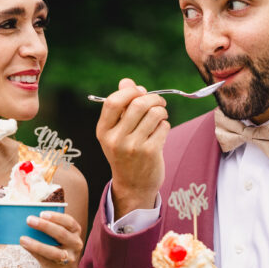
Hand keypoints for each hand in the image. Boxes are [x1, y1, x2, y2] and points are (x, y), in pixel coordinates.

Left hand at [19, 211, 84, 267]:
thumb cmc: (56, 248)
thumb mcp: (58, 238)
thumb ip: (49, 229)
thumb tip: (29, 220)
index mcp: (75, 232)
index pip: (69, 222)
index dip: (56, 217)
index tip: (42, 213)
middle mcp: (76, 244)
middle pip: (61, 234)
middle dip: (44, 226)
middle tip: (29, 220)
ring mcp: (69, 258)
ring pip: (53, 251)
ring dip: (37, 244)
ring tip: (23, 238)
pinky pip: (45, 261)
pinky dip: (34, 253)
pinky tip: (25, 246)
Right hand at [95, 78, 168, 215]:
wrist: (132, 186)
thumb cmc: (125, 153)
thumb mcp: (116, 132)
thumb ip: (121, 106)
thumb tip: (127, 82)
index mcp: (103, 131)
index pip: (112, 101)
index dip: (129, 91)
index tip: (139, 92)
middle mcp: (115, 139)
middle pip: (138, 104)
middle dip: (153, 98)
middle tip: (159, 102)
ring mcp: (133, 146)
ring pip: (154, 113)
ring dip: (161, 111)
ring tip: (160, 117)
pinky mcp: (150, 152)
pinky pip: (164, 127)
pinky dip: (165, 125)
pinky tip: (160, 132)